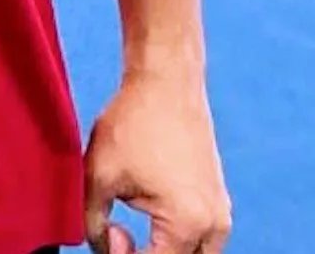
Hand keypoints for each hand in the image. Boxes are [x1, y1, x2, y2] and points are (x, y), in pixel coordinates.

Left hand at [83, 65, 230, 253]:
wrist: (166, 79)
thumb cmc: (133, 121)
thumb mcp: (98, 175)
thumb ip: (93, 225)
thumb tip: (103, 249)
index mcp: (187, 224)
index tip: (112, 231)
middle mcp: (214, 226)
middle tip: (120, 233)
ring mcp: (221, 213)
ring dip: (163, 252)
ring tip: (133, 222)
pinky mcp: (219, 200)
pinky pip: (200, 240)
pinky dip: (176, 239)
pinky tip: (148, 209)